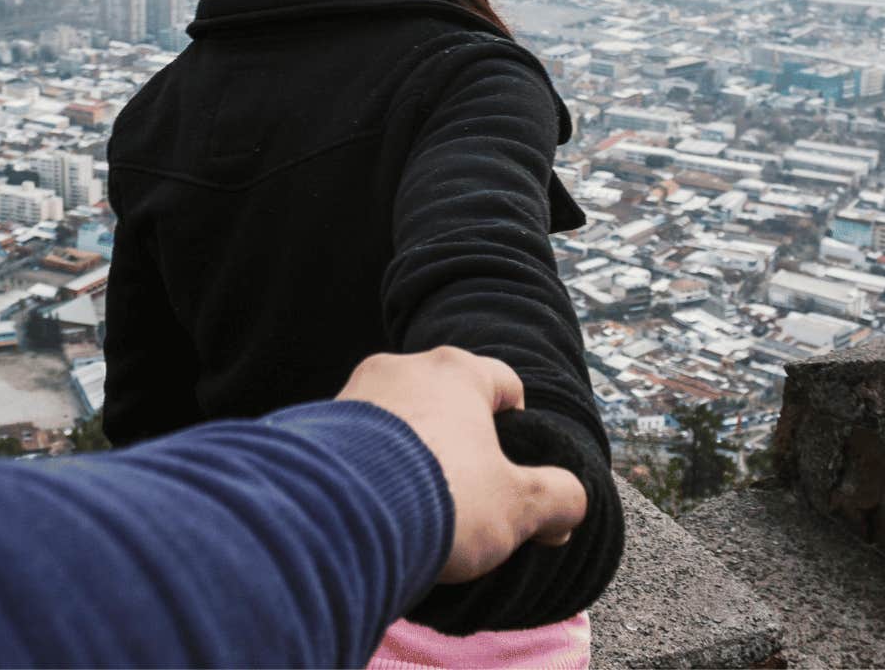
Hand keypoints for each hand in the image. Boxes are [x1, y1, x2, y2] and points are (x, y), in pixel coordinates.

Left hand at [337, 348, 587, 583]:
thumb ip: (558, 498)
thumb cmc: (440, 499)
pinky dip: (369, 470)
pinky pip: (355, 444)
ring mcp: (354, 393)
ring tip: (415, 507)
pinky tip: (375, 510)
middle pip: (447, 403)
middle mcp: (403, 368)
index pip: (505, 384)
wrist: (337, 516)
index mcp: (458, 372)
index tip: (513, 464)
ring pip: (398, 421)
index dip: (518, 426)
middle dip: (459, 443)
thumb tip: (570, 503)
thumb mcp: (518, 507)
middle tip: (466, 495)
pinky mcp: (314, 425)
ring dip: (410, 455)